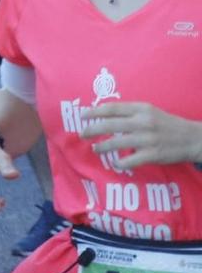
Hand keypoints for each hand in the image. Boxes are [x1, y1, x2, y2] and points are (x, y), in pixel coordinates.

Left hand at [82, 102, 201, 169]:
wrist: (193, 138)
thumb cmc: (168, 124)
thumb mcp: (151, 112)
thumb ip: (131, 113)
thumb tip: (105, 116)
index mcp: (141, 109)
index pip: (112, 108)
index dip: (94, 112)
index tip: (82, 116)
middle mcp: (142, 122)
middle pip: (109, 125)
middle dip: (91, 130)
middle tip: (82, 134)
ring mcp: (147, 139)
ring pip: (116, 143)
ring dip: (101, 147)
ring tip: (95, 149)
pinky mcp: (152, 154)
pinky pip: (129, 160)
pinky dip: (119, 163)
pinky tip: (116, 163)